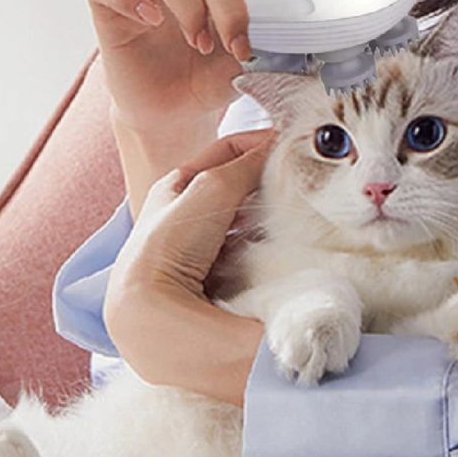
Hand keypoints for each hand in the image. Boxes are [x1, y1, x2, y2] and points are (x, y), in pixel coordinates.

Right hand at [86, 0, 285, 136]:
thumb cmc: (209, 79)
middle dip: (229, 5)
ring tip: (199, 45)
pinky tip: (150, 22)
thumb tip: (302, 47)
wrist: (172, 113)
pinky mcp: (109, 8)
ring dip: (189, 8)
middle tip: (239, 46)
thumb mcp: (246, 66)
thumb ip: (270, 49)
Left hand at [105, 128, 273, 405]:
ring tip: (299, 212)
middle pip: (240, 186)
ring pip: (249, 219)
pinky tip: (285, 245)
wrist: (153, 312)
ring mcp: (203, 247)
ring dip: (271, 214)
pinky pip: (252, 250)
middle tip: (304, 179)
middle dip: (270, 181)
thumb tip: (280, 145)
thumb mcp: (212, 189)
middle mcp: (189, 214)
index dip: (261, 144)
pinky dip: (268, 244)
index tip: (297, 145)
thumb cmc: (171, 243)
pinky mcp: (218, 277)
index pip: (228, 151)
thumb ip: (246, 164)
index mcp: (178, 185)